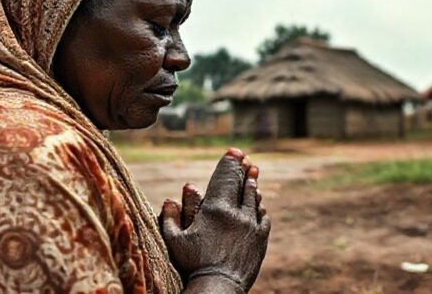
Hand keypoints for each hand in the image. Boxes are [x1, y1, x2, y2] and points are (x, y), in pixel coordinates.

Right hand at [160, 148, 269, 292]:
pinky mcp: (261, 239)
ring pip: (253, 199)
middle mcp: (236, 213)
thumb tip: (169, 200)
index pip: (224, 179)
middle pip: (241, 185)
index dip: (229, 164)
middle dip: (243, 169)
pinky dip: (259, 208)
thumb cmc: (193, 265)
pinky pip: (263, 218)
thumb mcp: (174, 241)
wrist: (219, 287)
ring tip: (253, 173)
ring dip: (253, 185)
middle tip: (245, 158)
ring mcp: (251, 226)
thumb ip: (170, 218)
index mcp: (215, 209)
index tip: (233, 152)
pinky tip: (259, 204)